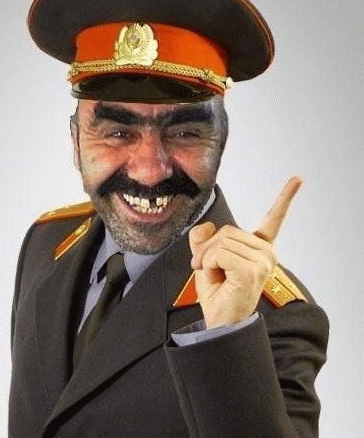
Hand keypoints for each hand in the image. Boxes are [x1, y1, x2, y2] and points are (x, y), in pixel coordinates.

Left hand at [189, 176, 302, 328]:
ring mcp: (262, 262)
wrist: (220, 322)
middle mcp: (266, 253)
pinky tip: (215, 275)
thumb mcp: (207, 260)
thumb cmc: (218, 293)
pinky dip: (209, 262)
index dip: (285, 198)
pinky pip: (220, 253)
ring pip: (221, 241)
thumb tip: (205, 226)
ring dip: (206, 257)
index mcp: (259, 249)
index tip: (297, 179)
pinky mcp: (252, 270)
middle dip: (207, 247)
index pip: (273, 220)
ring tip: (210, 273)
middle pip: (227, 230)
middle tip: (204, 266)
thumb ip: (203, 240)